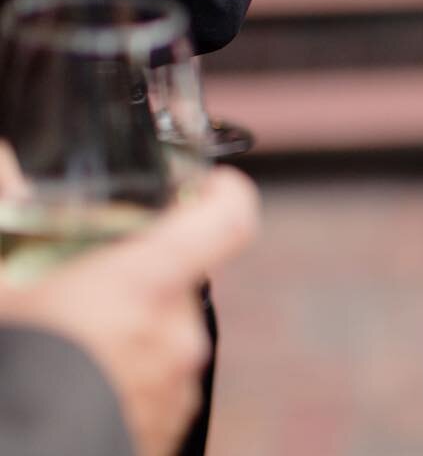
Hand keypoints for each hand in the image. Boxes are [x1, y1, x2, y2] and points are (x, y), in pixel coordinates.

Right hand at [1, 168, 258, 455]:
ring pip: (166, 336)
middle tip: (89, 283)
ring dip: (133, 331)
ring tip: (71, 342)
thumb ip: (8, 208)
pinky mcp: (162, 432)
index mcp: (147, 285)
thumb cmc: (10, 363)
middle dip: (143, 277)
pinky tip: (78, 381)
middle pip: (181, 282)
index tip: (212, 185)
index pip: (229, 218)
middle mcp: (176, 336)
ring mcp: (174, 390)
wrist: (11, 451)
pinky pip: (156, 387)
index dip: (225, 193)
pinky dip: (127, 378)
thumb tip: (5, 167)